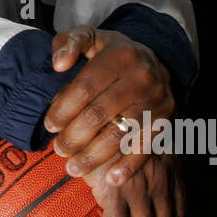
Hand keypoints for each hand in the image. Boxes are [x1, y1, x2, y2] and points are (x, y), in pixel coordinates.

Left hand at [44, 26, 173, 186]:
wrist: (155, 61)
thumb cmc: (111, 54)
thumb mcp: (90, 38)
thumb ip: (68, 43)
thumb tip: (58, 65)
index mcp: (120, 54)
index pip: (85, 87)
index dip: (63, 108)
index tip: (50, 125)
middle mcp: (142, 76)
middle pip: (100, 113)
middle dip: (74, 136)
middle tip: (59, 150)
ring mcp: (157, 100)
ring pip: (121, 134)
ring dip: (94, 155)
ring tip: (73, 167)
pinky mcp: (166, 120)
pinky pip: (146, 147)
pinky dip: (129, 166)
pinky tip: (111, 179)